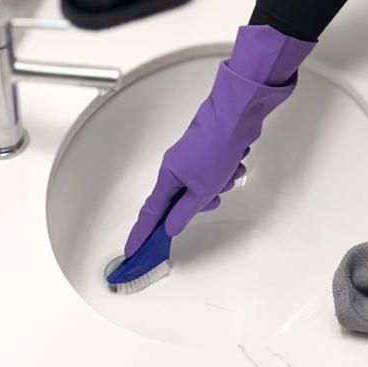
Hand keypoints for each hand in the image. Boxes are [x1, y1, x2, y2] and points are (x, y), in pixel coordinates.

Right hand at [123, 24, 313, 257]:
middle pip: (182, 201)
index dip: (141, 233)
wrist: (235, 117)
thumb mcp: (201, 190)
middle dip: (201, 203)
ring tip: (229, 173)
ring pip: (203, 188)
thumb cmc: (215, 148)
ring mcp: (192, 159)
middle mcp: (176, 167)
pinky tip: (235, 163)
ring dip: (220, 185)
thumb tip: (171, 227)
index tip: (132, 249)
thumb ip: (185, 212)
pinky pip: (215, 174)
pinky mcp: (208, 153)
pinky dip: (227, 173)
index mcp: (168, 177)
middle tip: (214, 199)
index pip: (150, 213)